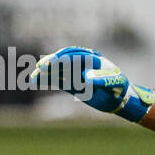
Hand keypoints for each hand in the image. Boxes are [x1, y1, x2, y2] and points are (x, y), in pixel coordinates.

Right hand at [32, 47, 154, 122]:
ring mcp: (76, 73)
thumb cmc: (120, 88)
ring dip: (46, 73)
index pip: (74, 56)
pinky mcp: (72, 83)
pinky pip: (57, 80)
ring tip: (33, 77)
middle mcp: (82, 63)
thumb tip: (86, 77)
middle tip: (41, 68)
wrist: (120, 98)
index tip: (52, 62)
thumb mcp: (116, 84)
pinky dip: (47, 80)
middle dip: (51, 63)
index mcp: (92, 59)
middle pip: (63, 60)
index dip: (62, 58)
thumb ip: (103, 79)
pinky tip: (35, 81)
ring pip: (58, 70)